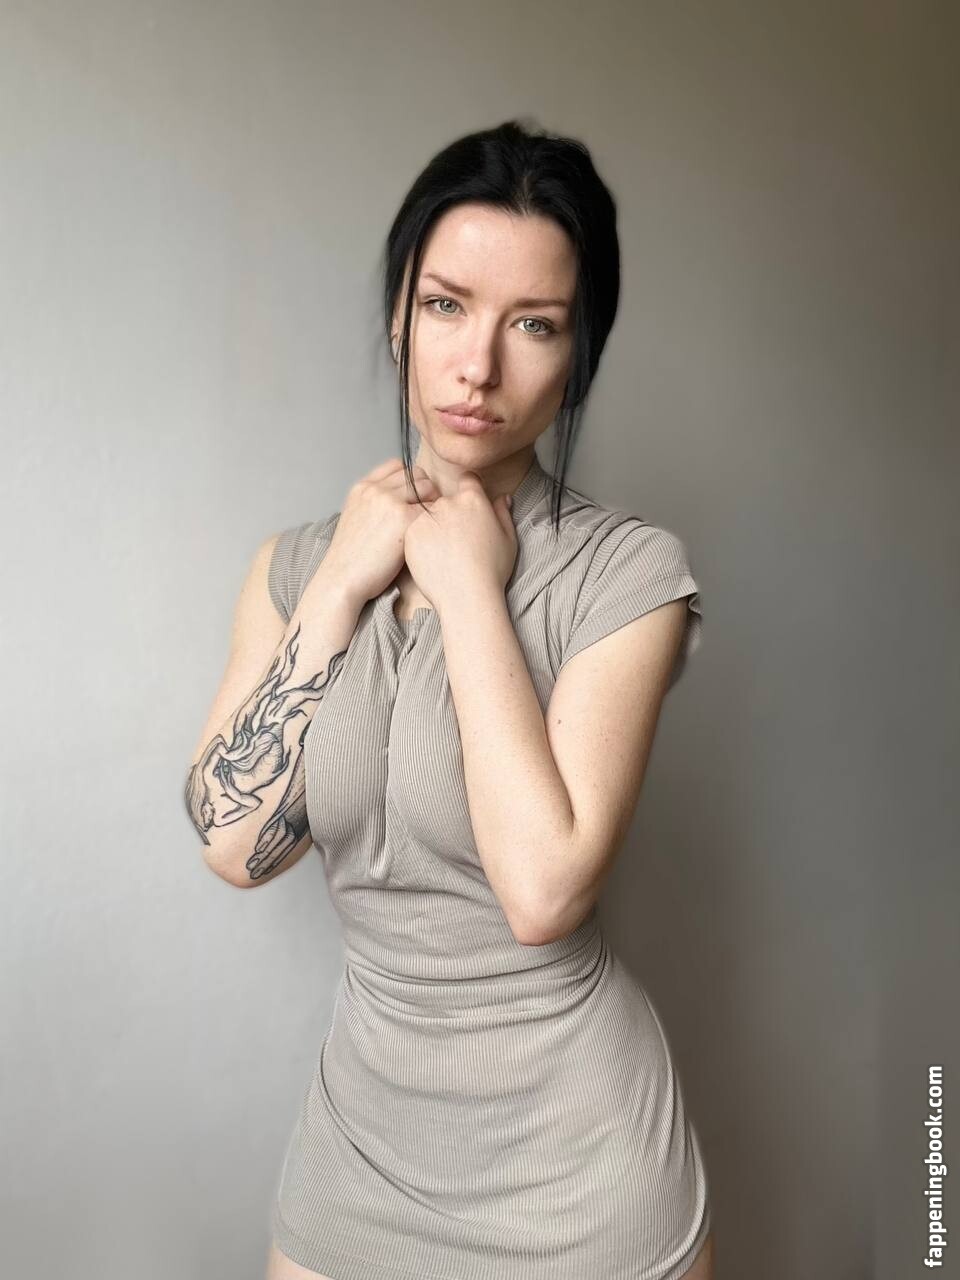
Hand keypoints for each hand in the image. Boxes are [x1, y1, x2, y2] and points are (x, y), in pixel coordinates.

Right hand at [319, 459, 438, 606]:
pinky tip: (433, 534)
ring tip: (430, 523)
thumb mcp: (354, 518)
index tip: (414, 496)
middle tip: (428, 511)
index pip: (397, 465)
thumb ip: (373, 504)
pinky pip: (432, 508)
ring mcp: (390, 501)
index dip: (410, 479)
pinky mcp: (405, 518)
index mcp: (363, 487)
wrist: (343, 577)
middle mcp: (376, 489)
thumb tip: (397, 501)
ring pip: (428, 486)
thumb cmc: (351, 557)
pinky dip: (436, 518)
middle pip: (416, 473)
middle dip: (426, 489)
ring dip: (434, 501)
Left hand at [402, 471, 516, 616]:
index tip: (467, 506)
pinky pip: (413, 530)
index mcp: (472, 499)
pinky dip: (419, 541)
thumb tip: (503, 497)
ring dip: (432, 526)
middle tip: (455, 539)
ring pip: (426, 515)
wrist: (466, 596)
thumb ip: (503, 513)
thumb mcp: (508, 540)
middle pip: (444, 499)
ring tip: (443, 552)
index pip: (467, 480)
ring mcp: (425, 518)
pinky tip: (431, 558)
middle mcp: (447, 503)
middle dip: (448, 513)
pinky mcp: (409, 534)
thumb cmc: (491, 571)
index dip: (468, 490)